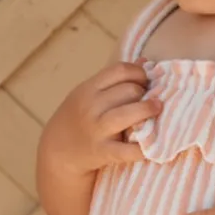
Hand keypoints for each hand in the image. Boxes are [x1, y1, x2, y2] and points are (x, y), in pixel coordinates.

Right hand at [40, 61, 161, 177]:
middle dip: (144, 93)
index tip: (144, 81)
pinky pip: (128, 150)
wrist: (57, 152)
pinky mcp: (102, 152)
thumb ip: (114, 80)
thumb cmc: (78, 119)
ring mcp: (97, 129)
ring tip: (157, 110)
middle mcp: (91, 106)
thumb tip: (144, 62)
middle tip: (150, 99)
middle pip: (129, 90)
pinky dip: (143, 148)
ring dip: (148, 110)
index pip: (120, 70)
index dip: (139, 73)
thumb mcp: (88, 94)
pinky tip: (151, 145)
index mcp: (88, 89)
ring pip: (131, 113)